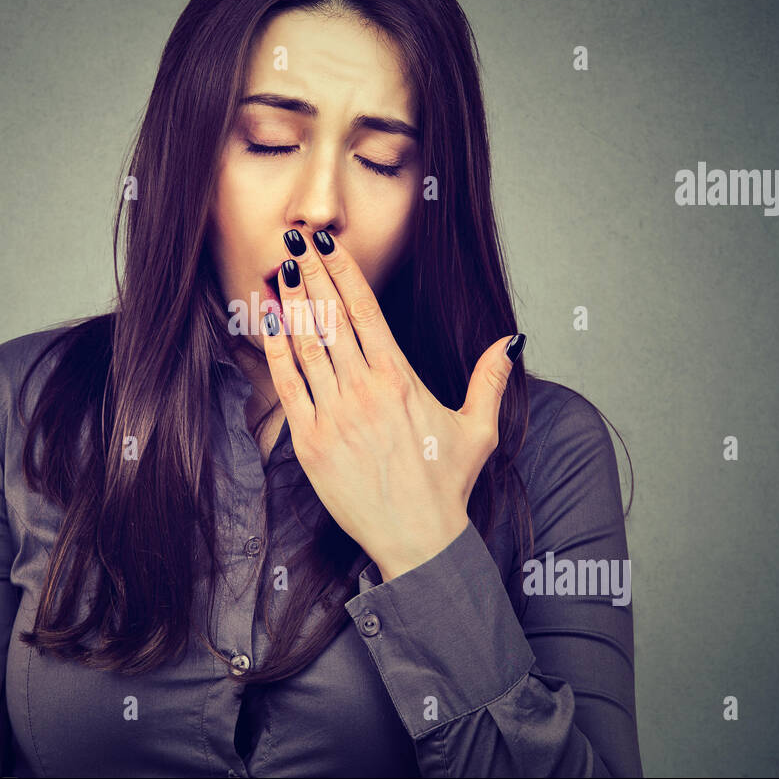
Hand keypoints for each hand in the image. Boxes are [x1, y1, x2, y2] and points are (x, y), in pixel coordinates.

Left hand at [261, 229, 522, 581]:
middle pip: (332, 318)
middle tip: (296, 239)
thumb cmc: (446, 485)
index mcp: (401, 379)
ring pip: (306, 345)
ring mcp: (334, 414)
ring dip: (290, 303)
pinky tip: (267, 323)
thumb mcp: (478, 429)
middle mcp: (365, 390)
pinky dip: (275, 350)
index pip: (366, 310)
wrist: (417, 539)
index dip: (343, 272)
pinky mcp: (310, 441)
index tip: (327, 244)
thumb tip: (511, 340)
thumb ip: (489, 379)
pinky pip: (287, 385)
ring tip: (279, 269)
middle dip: (312, 274)